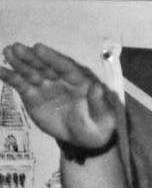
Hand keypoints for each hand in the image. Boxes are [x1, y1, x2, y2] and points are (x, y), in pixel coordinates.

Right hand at [0, 43, 116, 148]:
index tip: (38, 48)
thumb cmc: (98, 126)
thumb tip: (97, 88)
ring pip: (31, 72)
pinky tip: (0, 70)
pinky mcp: (33, 95)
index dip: (51, 57)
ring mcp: (45, 86)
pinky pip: (21, 85)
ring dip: (19, 62)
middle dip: (31, 57)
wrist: (84, 139)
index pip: (64, 67)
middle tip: (17, 48)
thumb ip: (99, 104)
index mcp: (79, 81)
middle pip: (45, 66)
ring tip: (7, 52)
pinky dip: (10, 77)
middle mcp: (60, 79)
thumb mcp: (104, 119)